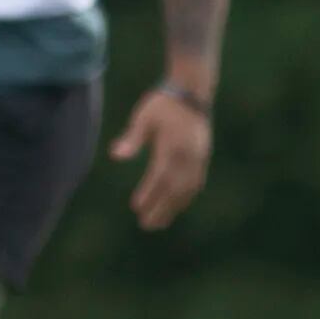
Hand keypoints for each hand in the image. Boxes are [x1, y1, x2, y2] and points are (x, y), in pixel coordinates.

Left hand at [112, 85, 212, 229]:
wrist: (191, 93)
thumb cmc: (162, 104)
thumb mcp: (143, 117)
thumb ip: (132, 138)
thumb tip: (115, 156)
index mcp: (172, 147)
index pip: (160, 177)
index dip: (149, 194)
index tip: (136, 207)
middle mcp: (189, 157)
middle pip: (175, 189)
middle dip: (161, 209)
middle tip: (146, 225)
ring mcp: (199, 158)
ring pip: (187, 190)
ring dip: (174, 208)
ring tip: (159, 223)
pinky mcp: (203, 157)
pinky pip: (196, 183)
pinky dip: (186, 197)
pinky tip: (177, 206)